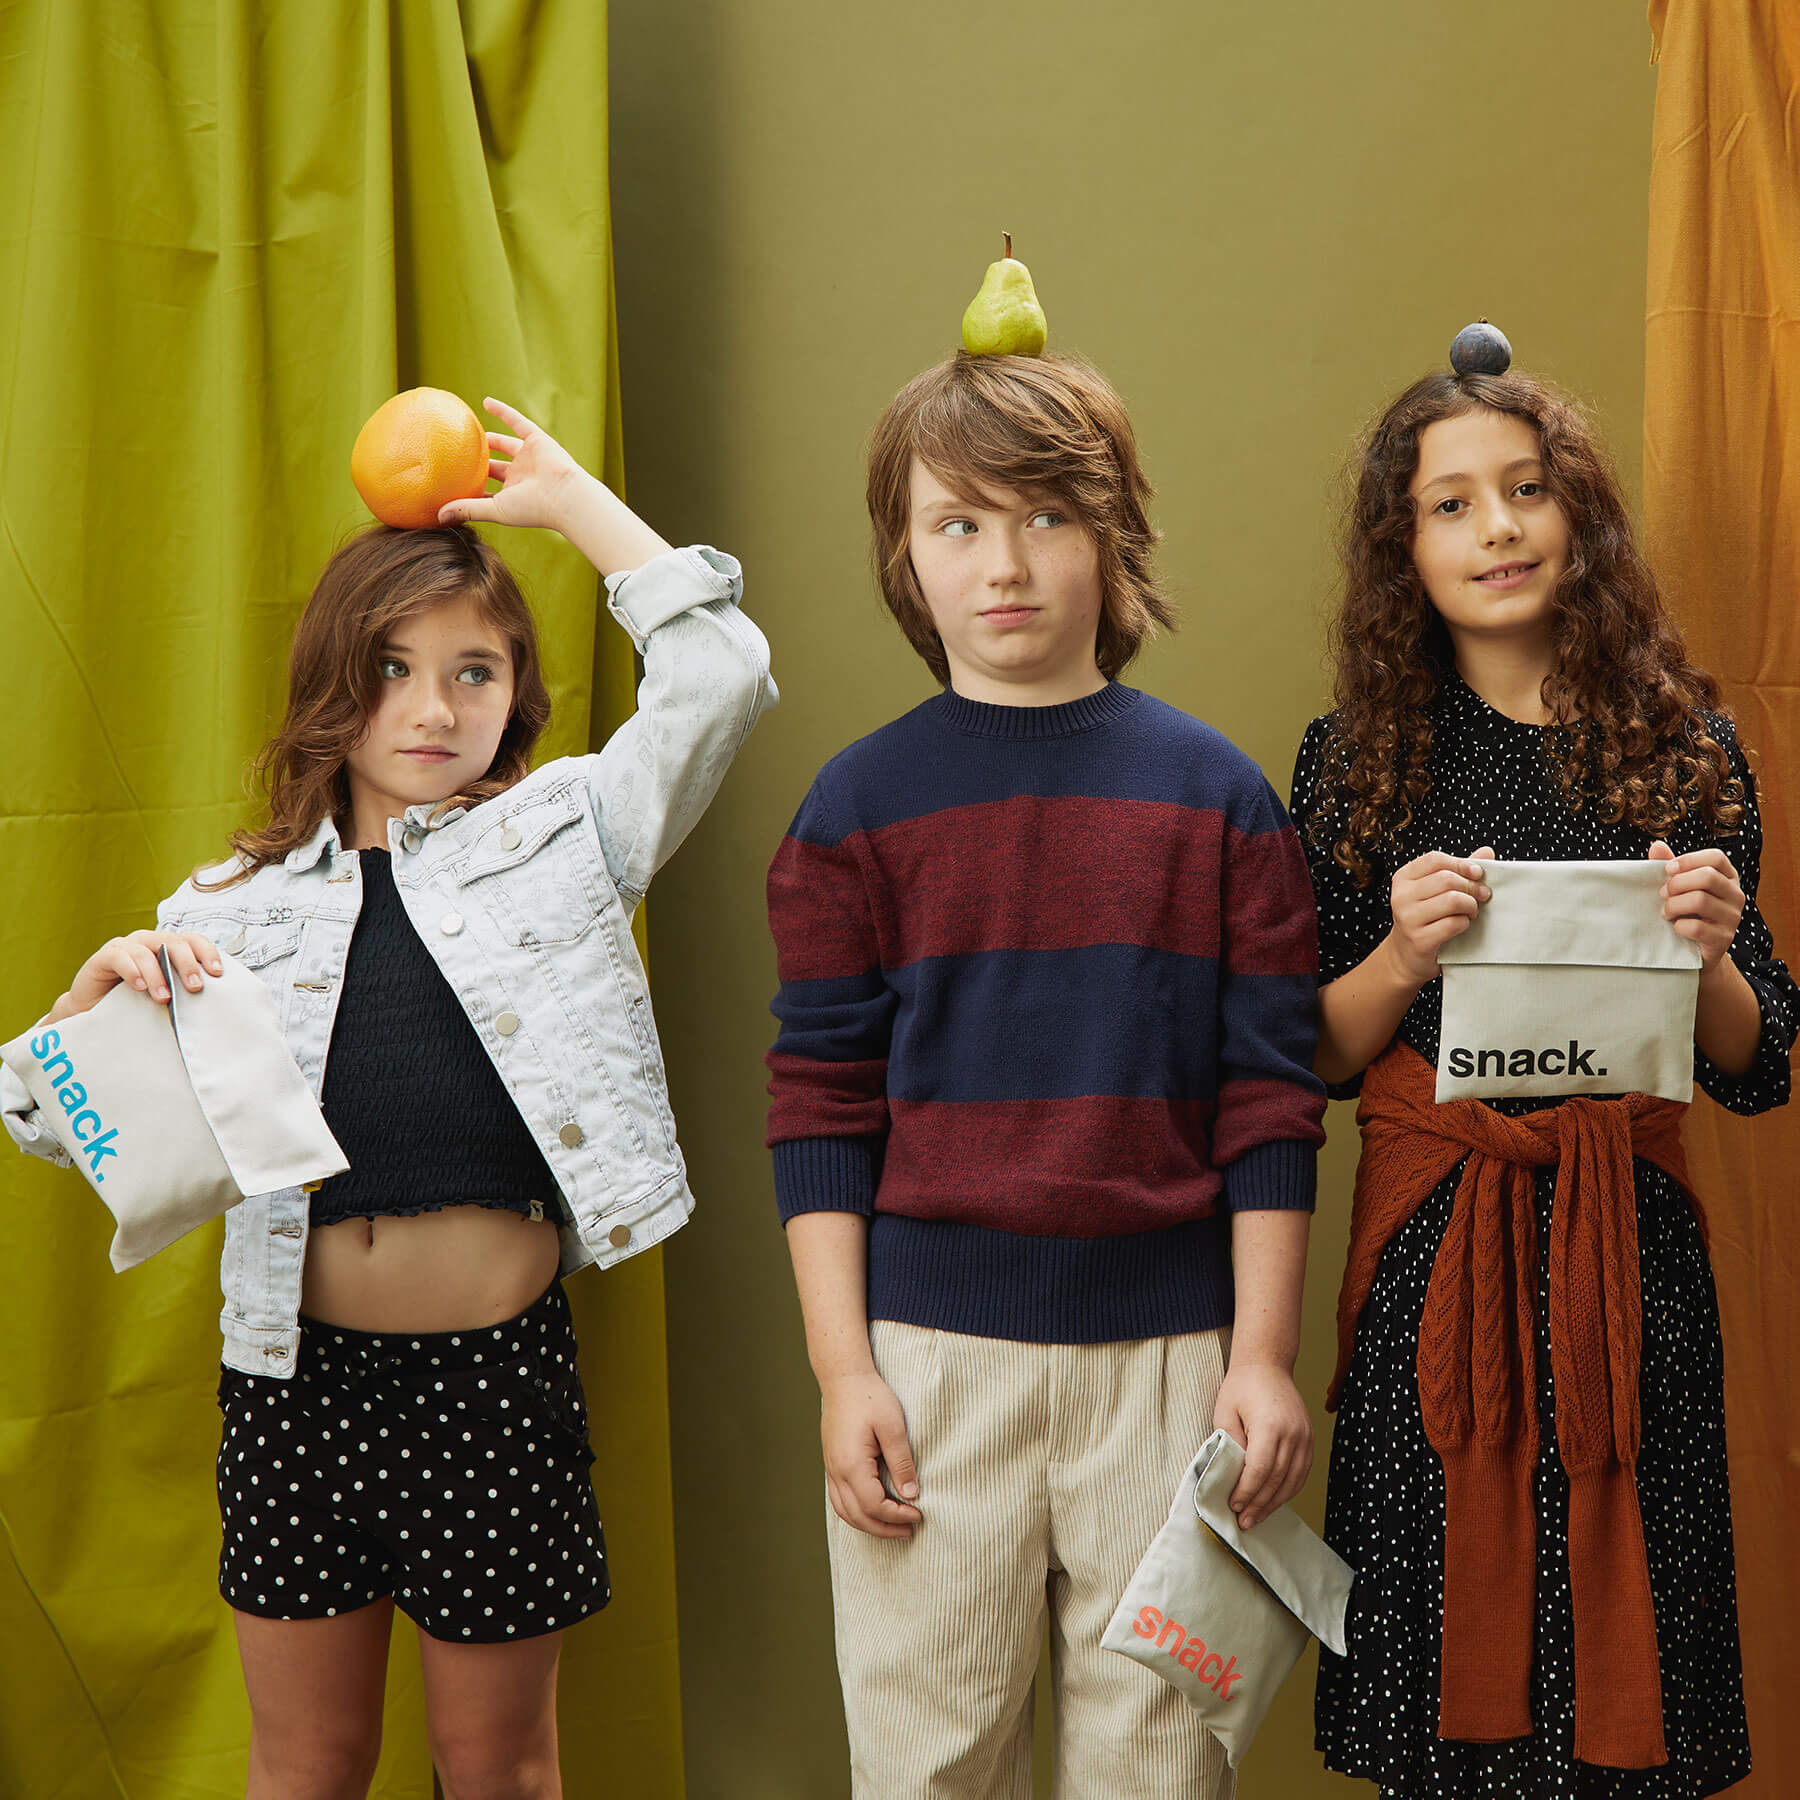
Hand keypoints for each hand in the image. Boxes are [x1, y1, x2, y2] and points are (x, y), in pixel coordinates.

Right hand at [53, 930, 222, 1021]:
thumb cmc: (134, 1001)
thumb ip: (182, 990)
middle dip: (187, 964)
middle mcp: (148, 941)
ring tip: (164, 998)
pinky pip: (120, 957)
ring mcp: (125, 946)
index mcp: (167, 947)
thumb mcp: (163, 994)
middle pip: (174, 942)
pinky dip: (132, 971)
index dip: (207, 953)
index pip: (193, 940)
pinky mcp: (103, 956)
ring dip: (158, 975)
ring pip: (147, 952)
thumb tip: (212, 1002)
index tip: (217, 973)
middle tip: (195, 987)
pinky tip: (139, 988)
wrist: (94, 1009)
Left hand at [436, 397, 585, 531]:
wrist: (565, 495)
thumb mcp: (495, 509)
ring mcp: (529, 458)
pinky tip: (485, 402)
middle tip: (456, 455)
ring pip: (505, 445)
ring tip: (469, 431)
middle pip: (495, 468)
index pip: (489, 492)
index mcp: (513, 496)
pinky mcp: (537, 440)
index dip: (473, 489)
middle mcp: (522, 477)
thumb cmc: (532, 508)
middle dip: (479, 464)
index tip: (452, 485)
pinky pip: (517, 422)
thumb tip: (436, 517)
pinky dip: (503, 411)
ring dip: (489, 439)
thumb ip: (467, 509)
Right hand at [820, 1370, 921, 1539]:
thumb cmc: (870, 1397)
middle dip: (884, 1528)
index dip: (897, 1515)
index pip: (874, 1506)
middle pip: (858, 1516)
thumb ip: (902, 1462)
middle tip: (910, 1529)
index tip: (918, 1514)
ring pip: (845, 1512)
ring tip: (893, 1526)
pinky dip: (856, 1513)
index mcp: (851, 1464)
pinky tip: (873, 1510)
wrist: (843, 1378)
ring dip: (869, 1525)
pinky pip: (839, 1500)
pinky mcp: (831, 1465)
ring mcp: (830, 1469)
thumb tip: (911, 1495)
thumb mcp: (893, 1426)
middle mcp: (836, 1472)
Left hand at [1213, 1358, 1312, 1529]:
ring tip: (1256, 1518)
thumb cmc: (1241, 1387)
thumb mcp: (1226, 1413)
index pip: (1260, 1470)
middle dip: (1259, 1504)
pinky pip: (1301, 1473)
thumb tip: (1232, 1477)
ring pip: (1292, 1481)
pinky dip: (1288, 1491)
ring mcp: (1305, 1437)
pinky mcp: (1309, 1440)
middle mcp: (1293, 1434)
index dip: (1247, 1492)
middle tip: (1243, 1522)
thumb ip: (1229, 1444)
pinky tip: (1274, 1501)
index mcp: (1270, 1425)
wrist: (1267, 1365)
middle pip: (1277, 1480)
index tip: (1233, 1505)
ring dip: (1274, 1503)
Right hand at [1382, 846, 1493, 987]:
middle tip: (1482, 895)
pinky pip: (1453, 924)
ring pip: (1452, 900)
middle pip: (1446, 879)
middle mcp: (1401, 896)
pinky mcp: (1419, 939)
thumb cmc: (1425, 919)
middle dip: (1471, 887)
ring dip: (1470, 905)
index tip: (1477, 873)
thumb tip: (1487, 852)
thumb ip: (1459, 871)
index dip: (1461, 864)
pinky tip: (1462, 925)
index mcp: (1403, 878)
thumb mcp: (1436, 891)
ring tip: (1471, 911)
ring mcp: (1408, 918)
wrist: (1406, 955)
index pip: (1434, 860)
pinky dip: (1464, 923)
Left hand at [1649, 840, 1743, 972]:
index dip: (1689, 860)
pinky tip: (1675, 927)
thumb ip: (1670, 866)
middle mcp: (1735, 895)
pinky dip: (1679, 926)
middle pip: (1707, 877)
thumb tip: (1656, 845)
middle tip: (1662, 894)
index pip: (1716, 857)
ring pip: (1701, 901)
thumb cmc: (1686, 911)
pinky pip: (1698, 928)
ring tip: (1665, 912)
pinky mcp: (1723, 939)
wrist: (1695, 949)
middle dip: (1677, 884)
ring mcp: (1733, 918)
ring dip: (1674, 905)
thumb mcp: (1680, 887)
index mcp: (1728, 877)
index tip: (1667, 870)